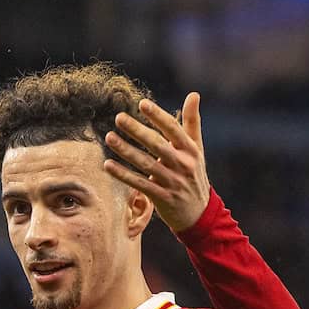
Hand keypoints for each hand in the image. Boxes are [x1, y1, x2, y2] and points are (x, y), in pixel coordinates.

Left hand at [103, 93, 210, 233]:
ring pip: (146, 164)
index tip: (142, 104)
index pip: (173, 129)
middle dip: (137, 131)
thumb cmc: (194, 175)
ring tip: (109, 137)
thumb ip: (192, 122)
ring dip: (126, 151)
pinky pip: (139, 184)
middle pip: (157, 145)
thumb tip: (193, 94)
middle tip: (119, 118)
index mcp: (191, 150)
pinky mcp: (161, 198)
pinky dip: (123, 174)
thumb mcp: (197, 149)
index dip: (158, 116)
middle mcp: (182, 164)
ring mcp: (172, 182)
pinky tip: (108, 165)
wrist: (199, 214)